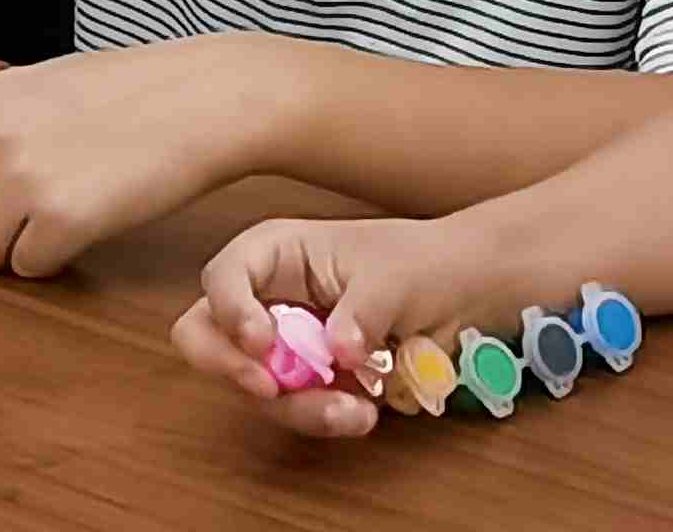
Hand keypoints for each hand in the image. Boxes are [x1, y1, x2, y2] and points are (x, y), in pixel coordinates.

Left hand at [0, 39, 264, 276]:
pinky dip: (50, 259)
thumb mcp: (40, 86)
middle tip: (29, 212)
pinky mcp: (63, 220)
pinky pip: (25, 268)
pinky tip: (83, 228)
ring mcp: (24, 179)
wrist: (200, 100)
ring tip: (53, 221)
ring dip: (9, 248)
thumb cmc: (130, 92)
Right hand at [174, 214, 495, 439]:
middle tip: (269, 389)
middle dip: (231, 368)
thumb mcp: (394, 275)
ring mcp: (285, 345)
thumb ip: (362, 309)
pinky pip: (296, 409)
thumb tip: (338, 349)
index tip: (261, 344)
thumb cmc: (422, 263)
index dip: (229, 311)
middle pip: (208, 335)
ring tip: (354, 411)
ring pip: (255, 386)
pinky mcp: (310, 383)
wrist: (465, 294)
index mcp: (276, 253)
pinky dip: (323, 418)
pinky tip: (364, 415)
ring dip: (296, 407)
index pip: (223, 277)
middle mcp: (268, 298)